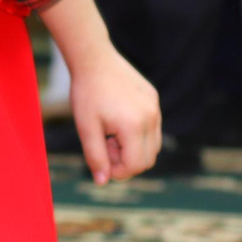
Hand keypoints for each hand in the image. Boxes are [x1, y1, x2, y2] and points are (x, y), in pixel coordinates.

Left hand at [71, 43, 160, 183]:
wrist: (93, 58)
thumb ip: (95, 157)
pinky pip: (153, 127)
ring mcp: (155, 107)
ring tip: (110, 133)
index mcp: (134, 126)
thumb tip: (102, 182)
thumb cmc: (86, 93)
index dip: (118, 171)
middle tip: (104, 145)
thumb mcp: (86, 128)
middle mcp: (151, 118)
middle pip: (148, 159)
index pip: (136, 166)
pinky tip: (117, 120)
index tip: (100, 159)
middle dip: (126, 161)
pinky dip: (138, 133)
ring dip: (133, 148)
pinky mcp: (154, 99)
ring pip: (153, 145)